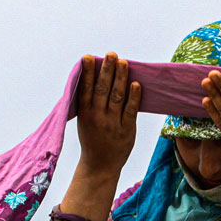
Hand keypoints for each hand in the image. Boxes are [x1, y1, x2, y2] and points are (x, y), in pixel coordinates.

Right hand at [75, 52, 141, 176]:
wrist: (100, 166)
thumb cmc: (92, 139)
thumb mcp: (84, 121)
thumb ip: (88, 103)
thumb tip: (92, 78)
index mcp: (85, 113)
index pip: (85, 89)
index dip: (87, 73)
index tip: (88, 57)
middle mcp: (97, 117)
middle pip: (102, 89)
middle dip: (107, 70)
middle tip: (111, 54)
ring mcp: (112, 124)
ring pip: (117, 97)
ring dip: (121, 78)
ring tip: (123, 62)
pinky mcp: (126, 130)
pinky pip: (130, 111)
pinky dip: (134, 97)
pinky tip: (136, 84)